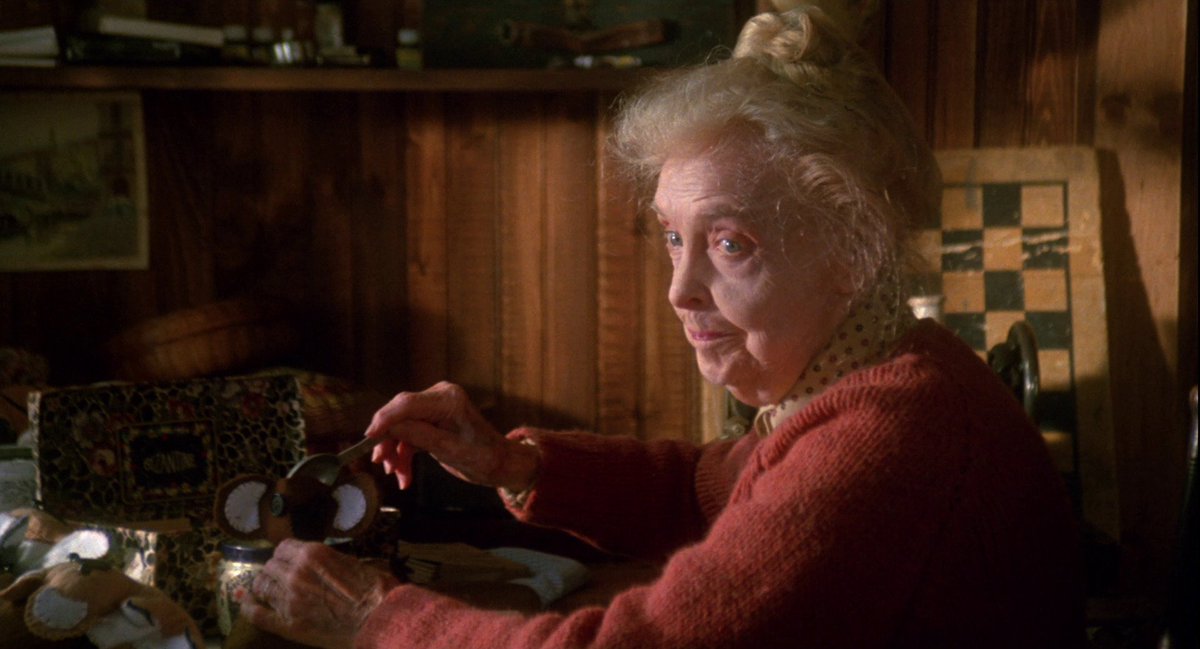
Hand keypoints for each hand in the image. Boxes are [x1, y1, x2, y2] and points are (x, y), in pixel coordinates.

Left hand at [240, 539, 399, 648]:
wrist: (379, 619)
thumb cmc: (375, 590)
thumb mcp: (355, 563)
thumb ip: (333, 560)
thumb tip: (328, 563)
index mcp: (313, 554)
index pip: (283, 547)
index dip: (285, 554)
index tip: (289, 560)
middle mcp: (295, 573)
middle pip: (270, 566)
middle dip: (275, 571)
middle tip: (282, 578)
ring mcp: (288, 600)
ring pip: (261, 586)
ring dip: (264, 586)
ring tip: (269, 590)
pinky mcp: (287, 624)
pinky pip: (256, 614)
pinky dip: (249, 608)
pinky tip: (247, 604)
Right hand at [364, 381, 538, 491]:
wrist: (499, 464)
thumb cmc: (482, 456)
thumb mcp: (448, 449)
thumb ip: (417, 435)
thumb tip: (386, 429)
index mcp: (447, 399)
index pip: (406, 404)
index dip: (384, 420)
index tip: (368, 438)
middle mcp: (439, 397)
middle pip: (399, 414)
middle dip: (389, 441)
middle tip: (382, 464)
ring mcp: (434, 408)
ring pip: (401, 427)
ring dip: (397, 453)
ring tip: (398, 476)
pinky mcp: (431, 420)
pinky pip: (409, 435)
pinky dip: (405, 454)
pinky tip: (405, 475)